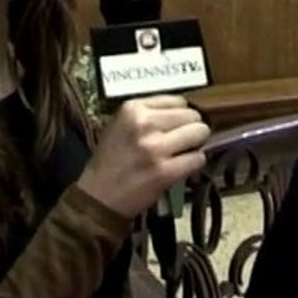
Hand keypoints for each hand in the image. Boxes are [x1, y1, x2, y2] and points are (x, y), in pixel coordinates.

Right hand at [76, 95, 209, 217]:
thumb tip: (185, 111)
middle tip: (184, 140)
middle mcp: (144, 124)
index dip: (182, 114)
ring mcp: (155, 148)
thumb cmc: (111, 160)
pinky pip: (197, 158)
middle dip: (192, 128)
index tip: (179, 125)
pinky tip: (182, 167)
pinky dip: (195, 163)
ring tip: (184, 152)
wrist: (98, 197)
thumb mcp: (121, 125)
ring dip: (196, 144)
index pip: (178, 101)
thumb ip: (149, 114)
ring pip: (199, 133)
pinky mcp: (165, 172)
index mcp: (132, 109)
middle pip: (192, 115)